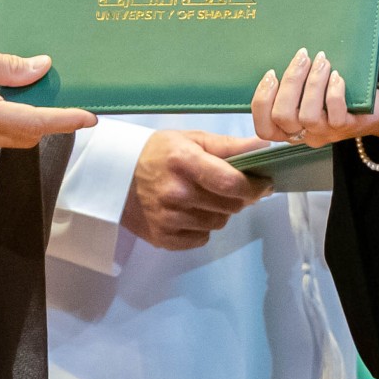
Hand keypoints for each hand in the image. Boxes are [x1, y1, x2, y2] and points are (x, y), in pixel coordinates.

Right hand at [0, 38, 95, 155]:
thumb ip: (3, 66)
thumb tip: (41, 68)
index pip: (32, 122)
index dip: (64, 120)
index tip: (89, 117)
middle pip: (23, 135)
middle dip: (47, 120)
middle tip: (62, 96)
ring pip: (5, 137)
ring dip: (22, 119)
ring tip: (27, 89)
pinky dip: (0, 120)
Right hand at [121, 129, 271, 249]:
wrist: (114, 176)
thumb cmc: (159, 153)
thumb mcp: (191, 139)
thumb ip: (229, 145)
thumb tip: (265, 147)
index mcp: (184, 162)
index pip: (232, 183)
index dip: (255, 186)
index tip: (265, 184)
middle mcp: (176, 193)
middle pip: (230, 206)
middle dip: (240, 198)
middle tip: (231, 187)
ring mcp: (168, 219)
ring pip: (218, 223)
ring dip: (220, 212)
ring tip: (204, 198)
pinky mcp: (163, 239)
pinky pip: (201, 239)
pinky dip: (202, 228)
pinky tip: (190, 212)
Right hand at [251, 47, 378, 147]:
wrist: (374, 111)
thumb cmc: (334, 96)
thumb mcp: (309, 95)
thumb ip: (293, 86)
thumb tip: (284, 60)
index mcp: (289, 128)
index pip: (264, 128)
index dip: (261, 101)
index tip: (271, 73)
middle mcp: (304, 134)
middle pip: (282, 117)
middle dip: (289, 82)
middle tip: (302, 57)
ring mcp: (325, 133)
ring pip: (307, 116)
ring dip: (312, 84)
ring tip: (322, 61)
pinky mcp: (346, 127)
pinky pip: (335, 114)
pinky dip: (333, 91)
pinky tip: (336, 76)